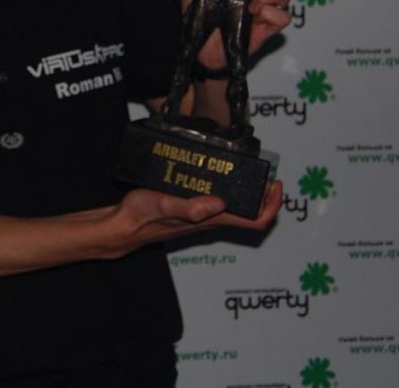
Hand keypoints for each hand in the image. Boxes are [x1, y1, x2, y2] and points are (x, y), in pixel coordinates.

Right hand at [105, 180, 281, 254]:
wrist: (123, 226)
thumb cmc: (140, 216)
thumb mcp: (163, 204)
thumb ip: (189, 207)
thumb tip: (219, 204)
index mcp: (209, 220)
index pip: (254, 221)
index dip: (272, 206)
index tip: (276, 185)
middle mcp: (210, 220)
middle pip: (250, 215)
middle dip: (264, 196)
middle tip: (267, 174)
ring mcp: (202, 217)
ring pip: (236, 209)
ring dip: (249, 194)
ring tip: (250, 171)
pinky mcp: (192, 210)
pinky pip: (220, 204)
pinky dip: (229, 190)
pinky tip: (220, 175)